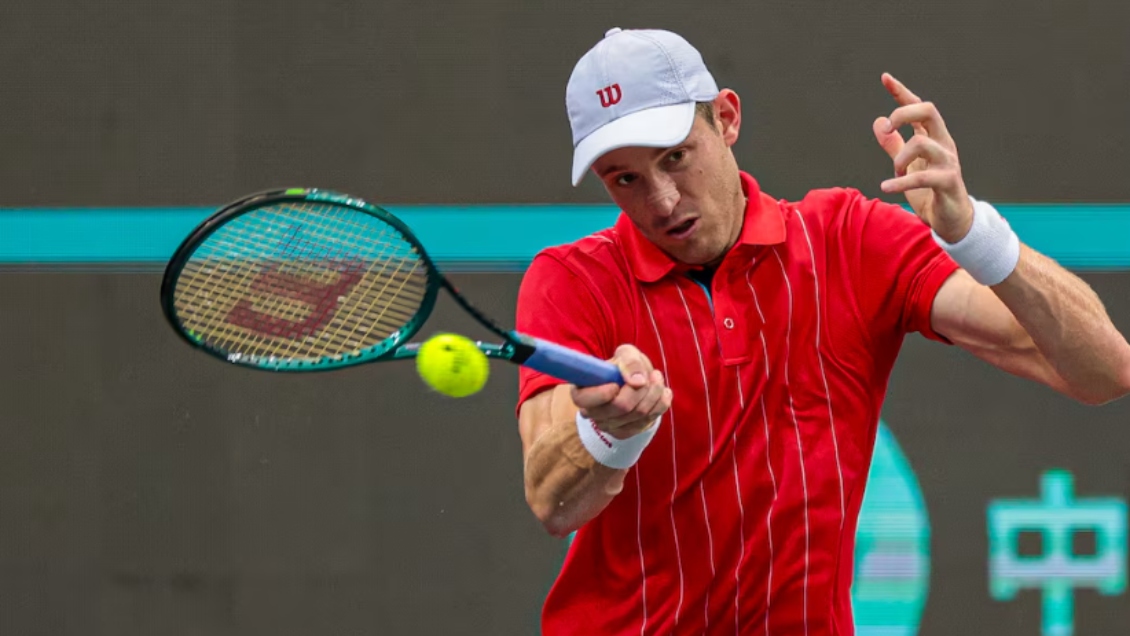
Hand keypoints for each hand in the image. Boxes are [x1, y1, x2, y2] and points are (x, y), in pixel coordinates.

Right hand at [570, 344, 671, 439]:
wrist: (636, 382)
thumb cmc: (625, 366)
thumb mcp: (626, 354)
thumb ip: (630, 361)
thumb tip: (638, 381)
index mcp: (582, 390)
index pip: (584, 399)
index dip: (602, 393)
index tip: (617, 382)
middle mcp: (591, 412)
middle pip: (620, 407)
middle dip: (641, 388)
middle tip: (651, 373)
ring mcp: (608, 425)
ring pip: (638, 414)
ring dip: (654, 393)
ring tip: (656, 377)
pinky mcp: (625, 432)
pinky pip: (648, 421)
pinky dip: (660, 404)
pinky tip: (662, 392)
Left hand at [872, 73, 973, 243]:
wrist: (952, 222)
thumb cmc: (930, 192)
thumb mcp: (906, 167)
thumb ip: (894, 145)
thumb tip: (878, 122)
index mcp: (933, 138)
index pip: (918, 108)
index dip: (902, 92)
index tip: (885, 77)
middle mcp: (943, 144)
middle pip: (928, 111)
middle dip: (903, 114)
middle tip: (887, 130)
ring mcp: (948, 162)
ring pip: (922, 142)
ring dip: (900, 158)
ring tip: (894, 174)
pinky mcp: (949, 182)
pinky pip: (923, 176)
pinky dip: (900, 181)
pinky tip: (886, 187)